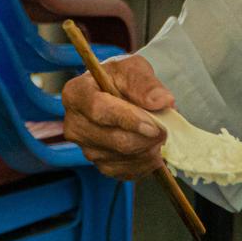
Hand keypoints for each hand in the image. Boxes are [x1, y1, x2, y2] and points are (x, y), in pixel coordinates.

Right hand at [62, 55, 171, 179]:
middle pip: (114, 139)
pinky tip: (152, 148)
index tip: (153, 125)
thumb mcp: (133, 69)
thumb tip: (162, 101)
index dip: (128, 120)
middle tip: (166, 129)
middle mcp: (74, 124)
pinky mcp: (99, 165)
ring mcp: (85, 148)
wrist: (116, 94)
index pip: (99, 110)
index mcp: (76, 94)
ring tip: (160, 135)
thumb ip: (146, 84)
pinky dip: (145, 162)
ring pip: (123, 157)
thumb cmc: (121, 79)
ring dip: (148, 149)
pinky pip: (126, 171)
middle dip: (146, 137)